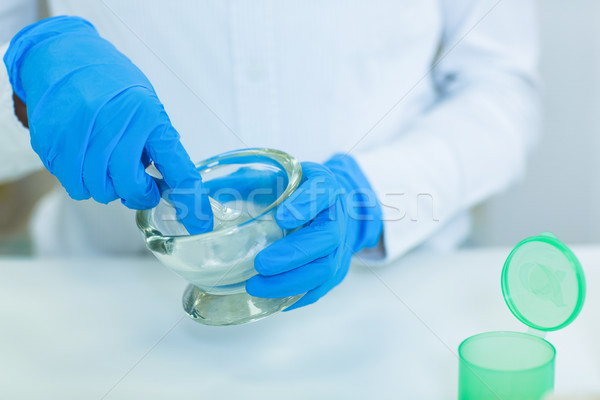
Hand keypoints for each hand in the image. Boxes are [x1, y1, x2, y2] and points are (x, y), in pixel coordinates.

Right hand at [3, 16, 211, 232]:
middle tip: (140, 184)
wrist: (64, 57)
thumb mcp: (147, 107)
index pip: (177, 168)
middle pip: (129, 186)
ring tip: (108, 162)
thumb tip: (172, 188)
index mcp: (148, 116)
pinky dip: (82, 180)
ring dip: (108, 186)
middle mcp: (115, 124)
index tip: (201, 224)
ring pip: (98, 190)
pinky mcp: (54, 142)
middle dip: (138, 193)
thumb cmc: (113, 85)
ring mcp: (81, 134)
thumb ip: (158, 146)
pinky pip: (72, 183)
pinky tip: (86, 158)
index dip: (191, 201)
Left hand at [246, 154, 382, 309]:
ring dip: (292, 280)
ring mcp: (340, 245)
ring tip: (257, 286)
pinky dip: (298, 296)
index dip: (305, 205)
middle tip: (261, 264)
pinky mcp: (337, 268)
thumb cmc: (296, 190)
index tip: (281, 218)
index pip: (323, 191)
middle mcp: (338, 215)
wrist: (330, 206)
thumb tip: (202, 191)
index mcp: (324, 185)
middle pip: (326, 237)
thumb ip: (246, 179)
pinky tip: (272, 299)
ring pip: (326, 267)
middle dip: (293, 253)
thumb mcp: (276, 174)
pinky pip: (322, 287)